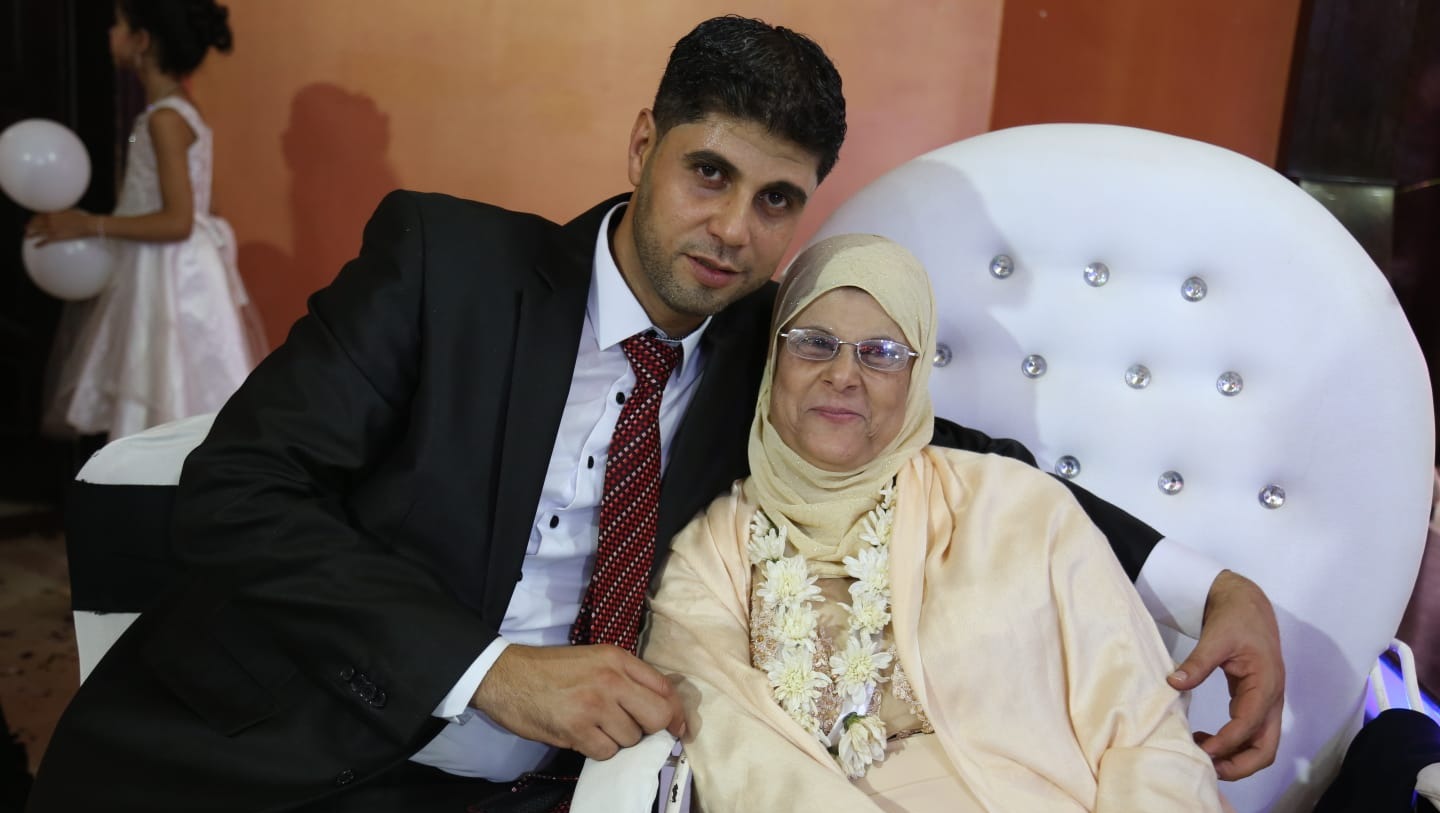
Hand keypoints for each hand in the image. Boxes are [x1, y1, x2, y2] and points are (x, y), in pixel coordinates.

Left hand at [25, 209, 98, 245]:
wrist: (86, 224)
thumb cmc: (81, 217)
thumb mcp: (69, 210)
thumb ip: (61, 212)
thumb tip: (60, 213)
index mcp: (52, 213)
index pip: (39, 215)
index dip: (34, 218)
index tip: (32, 220)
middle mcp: (49, 221)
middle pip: (35, 223)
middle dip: (29, 226)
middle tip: (26, 228)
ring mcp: (52, 229)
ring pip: (37, 232)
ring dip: (31, 234)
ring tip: (26, 237)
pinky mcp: (56, 237)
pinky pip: (45, 241)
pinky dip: (39, 244)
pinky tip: (35, 246)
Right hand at [471, 643, 685, 760]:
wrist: (506, 676)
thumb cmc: (550, 669)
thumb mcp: (594, 659)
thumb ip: (627, 676)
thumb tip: (662, 705)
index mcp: (617, 658)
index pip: (664, 687)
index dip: (676, 712)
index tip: (677, 727)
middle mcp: (611, 679)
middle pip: (657, 716)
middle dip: (653, 730)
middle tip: (636, 730)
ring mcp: (594, 705)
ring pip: (631, 739)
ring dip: (618, 740)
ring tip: (596, 726)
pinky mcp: (576, 729)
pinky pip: (606, 752)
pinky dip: (598, 749)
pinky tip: (583, 735)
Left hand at [1167, 569, 1284, 779]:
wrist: (1247, 603)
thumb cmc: (1236, 618)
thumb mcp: (1215, 636)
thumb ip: (1197, 662)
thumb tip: (1173, 682)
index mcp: (1266, 683)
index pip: (1249, 725)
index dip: (1225, 742)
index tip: (1199, 749)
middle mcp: (1271, 698)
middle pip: (1265, 748)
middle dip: (1239, 764)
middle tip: (1206, 767)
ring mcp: (1266, 701)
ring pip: (1260, 744)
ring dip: (1235, 757)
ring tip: (1201, 754)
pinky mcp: (1255, 699)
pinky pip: (1250, 732)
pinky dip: (1232, 743)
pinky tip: (1204, 739)